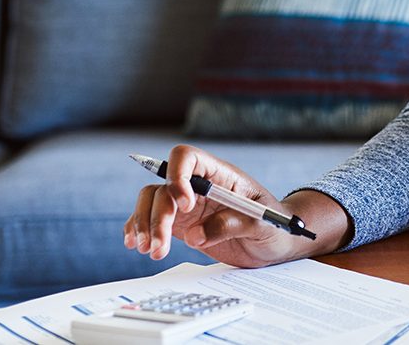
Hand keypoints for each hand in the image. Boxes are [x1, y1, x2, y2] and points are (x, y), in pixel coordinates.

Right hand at [123, 144, 318, 268]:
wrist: (273, 244)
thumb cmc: (274, 225)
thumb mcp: (262, 224)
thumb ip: (232, 224)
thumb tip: (194, 235)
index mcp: (219, 174)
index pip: (187, 158)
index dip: (178, 175)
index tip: (184, 204)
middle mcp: (198, 185)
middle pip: (164, 187)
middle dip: (157, 215)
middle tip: (159, 245)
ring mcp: (186, 205)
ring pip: (151, 201)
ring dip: (144, 225)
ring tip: (149, 250)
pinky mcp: (180, 224)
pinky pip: (150, 219)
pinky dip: (138, 229)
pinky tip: (134, 244)